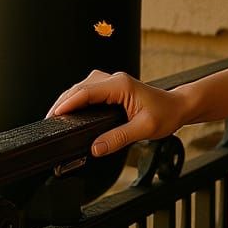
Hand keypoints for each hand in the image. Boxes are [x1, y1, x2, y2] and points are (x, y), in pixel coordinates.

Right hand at [44, 69, 186, 157]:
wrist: (178, 107)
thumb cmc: (166, 113)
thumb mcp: (144, 128)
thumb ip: (119, 137)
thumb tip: (96, 147)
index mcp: (121, 85)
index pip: (86, 92)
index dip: (68, 103)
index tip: (54, 115)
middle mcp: (115, 80)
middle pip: (80, 88)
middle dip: (62, 103)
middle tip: (49, 121)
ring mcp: (113, 83)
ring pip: (82, 88)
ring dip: (68, 100)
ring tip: (55, 117)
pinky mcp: (112, 89)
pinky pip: (88, 91)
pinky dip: (76, 100)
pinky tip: (70, 111)